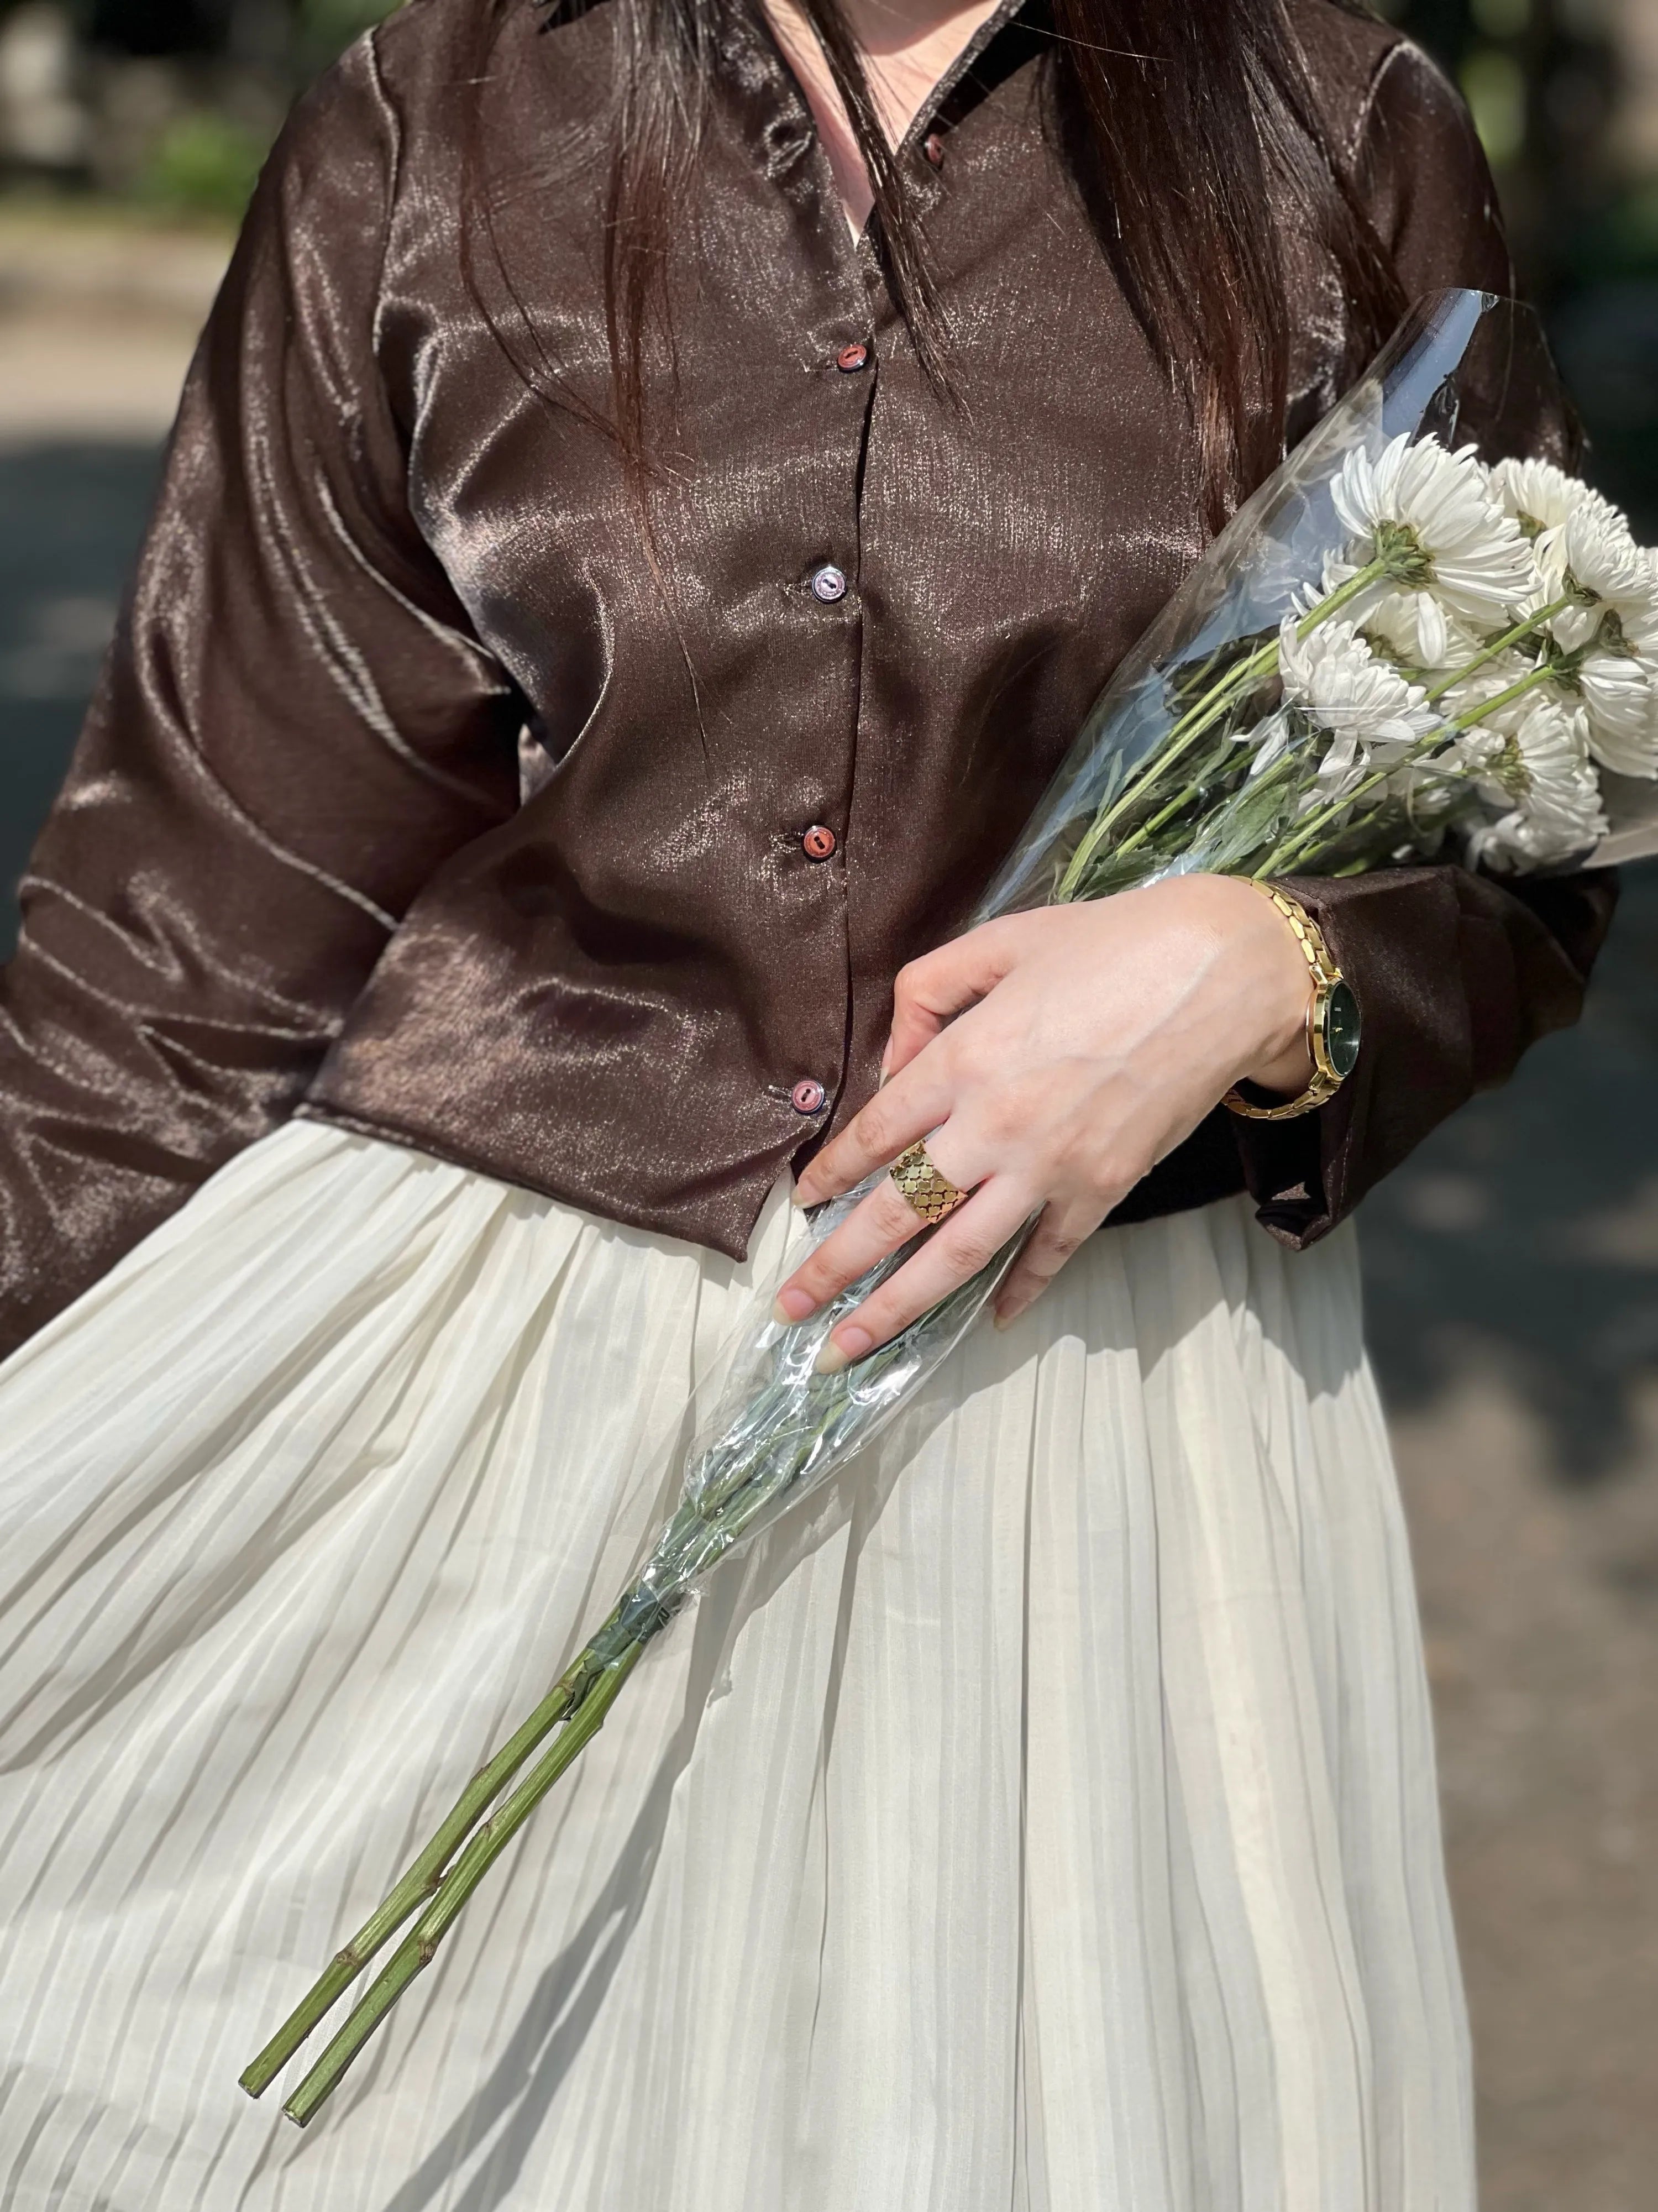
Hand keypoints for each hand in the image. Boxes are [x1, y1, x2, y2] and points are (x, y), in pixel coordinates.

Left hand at [779, 874, 1314, 1364]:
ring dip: (897, 1307)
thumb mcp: (1003, 940)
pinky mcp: (1103, 1189)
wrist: (1225, 974)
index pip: (873, 1133)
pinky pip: (1048, 1256)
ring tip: (849, 1347)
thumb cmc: (1112, 944)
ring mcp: (1050, 1168)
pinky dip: (1019, 1293)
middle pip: (897, 1212)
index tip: (801, 1205)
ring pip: (957, 1256)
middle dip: (835, 1269)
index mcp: (963, 1058)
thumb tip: (897, 1059)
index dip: (829, 1175)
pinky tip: (988, 1321)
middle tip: (789, 1310)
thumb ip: (929, 992)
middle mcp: (994, 1125)